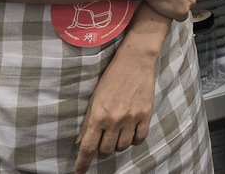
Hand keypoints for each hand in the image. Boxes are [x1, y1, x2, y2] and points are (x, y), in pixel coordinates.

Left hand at [74, 43, 156, 173]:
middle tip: (102, 142)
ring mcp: (131, 118)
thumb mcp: (94, 98)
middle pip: (105, 150)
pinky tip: (130, 133)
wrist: (135, 61)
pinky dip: (134, 140)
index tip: (79, 172)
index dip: (82, 163)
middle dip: (101, 151)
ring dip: (117, 145)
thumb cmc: (111, 77)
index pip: (87, 147)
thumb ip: (89, 121)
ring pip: (122, 146)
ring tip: (117, 135)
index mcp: (98, 115)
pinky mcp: (145, 115)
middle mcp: (114, 120)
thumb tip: (82, 141)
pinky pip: (139, 138)